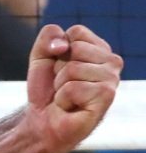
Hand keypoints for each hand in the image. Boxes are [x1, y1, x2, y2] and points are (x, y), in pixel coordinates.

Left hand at [25, 23, 122, 152]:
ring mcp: (112, 80)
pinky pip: (73, 88)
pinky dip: (63, 99)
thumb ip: (49, 37)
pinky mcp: (107, 97)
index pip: (77, 31)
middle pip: (75, 49)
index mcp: (100, 49)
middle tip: (62, 85)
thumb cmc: (47, 90)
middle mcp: (112, 62)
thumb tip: (63, 45)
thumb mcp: (41, 57)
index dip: (57, 50)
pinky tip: (70, 106)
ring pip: (73, 69)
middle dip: (58, 68)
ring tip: (66, 96)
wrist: (42, 121)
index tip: (58, 67)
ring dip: (60, 85)